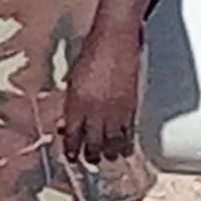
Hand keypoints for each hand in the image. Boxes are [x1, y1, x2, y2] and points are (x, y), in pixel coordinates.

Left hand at [60, 28, 143, 164]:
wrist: (115, 39)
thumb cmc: (91, 53)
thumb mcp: (73, 78)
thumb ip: (71, 101)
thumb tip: (68, 119)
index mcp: (76, 102)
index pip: (72, 133)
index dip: (71, 147)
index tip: (70, 157)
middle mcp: (94, 109)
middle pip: (93, 140)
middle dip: (91, 154)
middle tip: (90, 161)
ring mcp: (114, 108)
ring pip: (112, 138)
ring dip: (110, 151)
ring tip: (109, 158)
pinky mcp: (131, 104)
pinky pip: (129, 129)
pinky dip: (127, 141)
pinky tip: (126, 149)